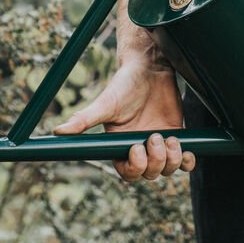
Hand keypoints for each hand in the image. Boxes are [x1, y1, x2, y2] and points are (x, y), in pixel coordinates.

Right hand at [54, 59, 195, 181]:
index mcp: (120, 144)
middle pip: (149, 174)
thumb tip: (57, 131)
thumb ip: (84, 119)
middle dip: (155, 162)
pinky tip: (186, 150)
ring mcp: (159, 144)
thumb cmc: (124, 84)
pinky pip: (184, 162)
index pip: (127, 172)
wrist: (150, 68)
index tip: (137, 148)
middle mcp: (139, 147)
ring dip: (171, 160)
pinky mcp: (176, 136)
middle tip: (155, 136)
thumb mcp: (105, 103)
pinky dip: (186, 162)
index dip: (135, 168)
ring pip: (167, 170)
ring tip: (170, 138)